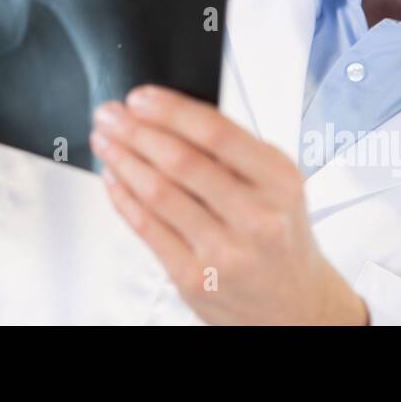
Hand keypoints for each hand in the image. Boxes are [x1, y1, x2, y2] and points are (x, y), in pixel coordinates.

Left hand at [90, 85, 368, 324]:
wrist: (295, 304)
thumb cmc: (280, 235)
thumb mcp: (278, 185)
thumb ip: (233, 151)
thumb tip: (167, 113)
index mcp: (279, 182)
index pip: (216, 133)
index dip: (170, 111)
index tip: (140, 98)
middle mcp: (256, 217)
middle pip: (180, 162)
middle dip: (135, 131)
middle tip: (111, 115)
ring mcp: (223, 252)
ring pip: (158, 194)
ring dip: (122, 160)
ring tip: (105, 141)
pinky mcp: (194, 278)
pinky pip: (146, 228)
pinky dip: (123, 196)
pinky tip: (114, 178)